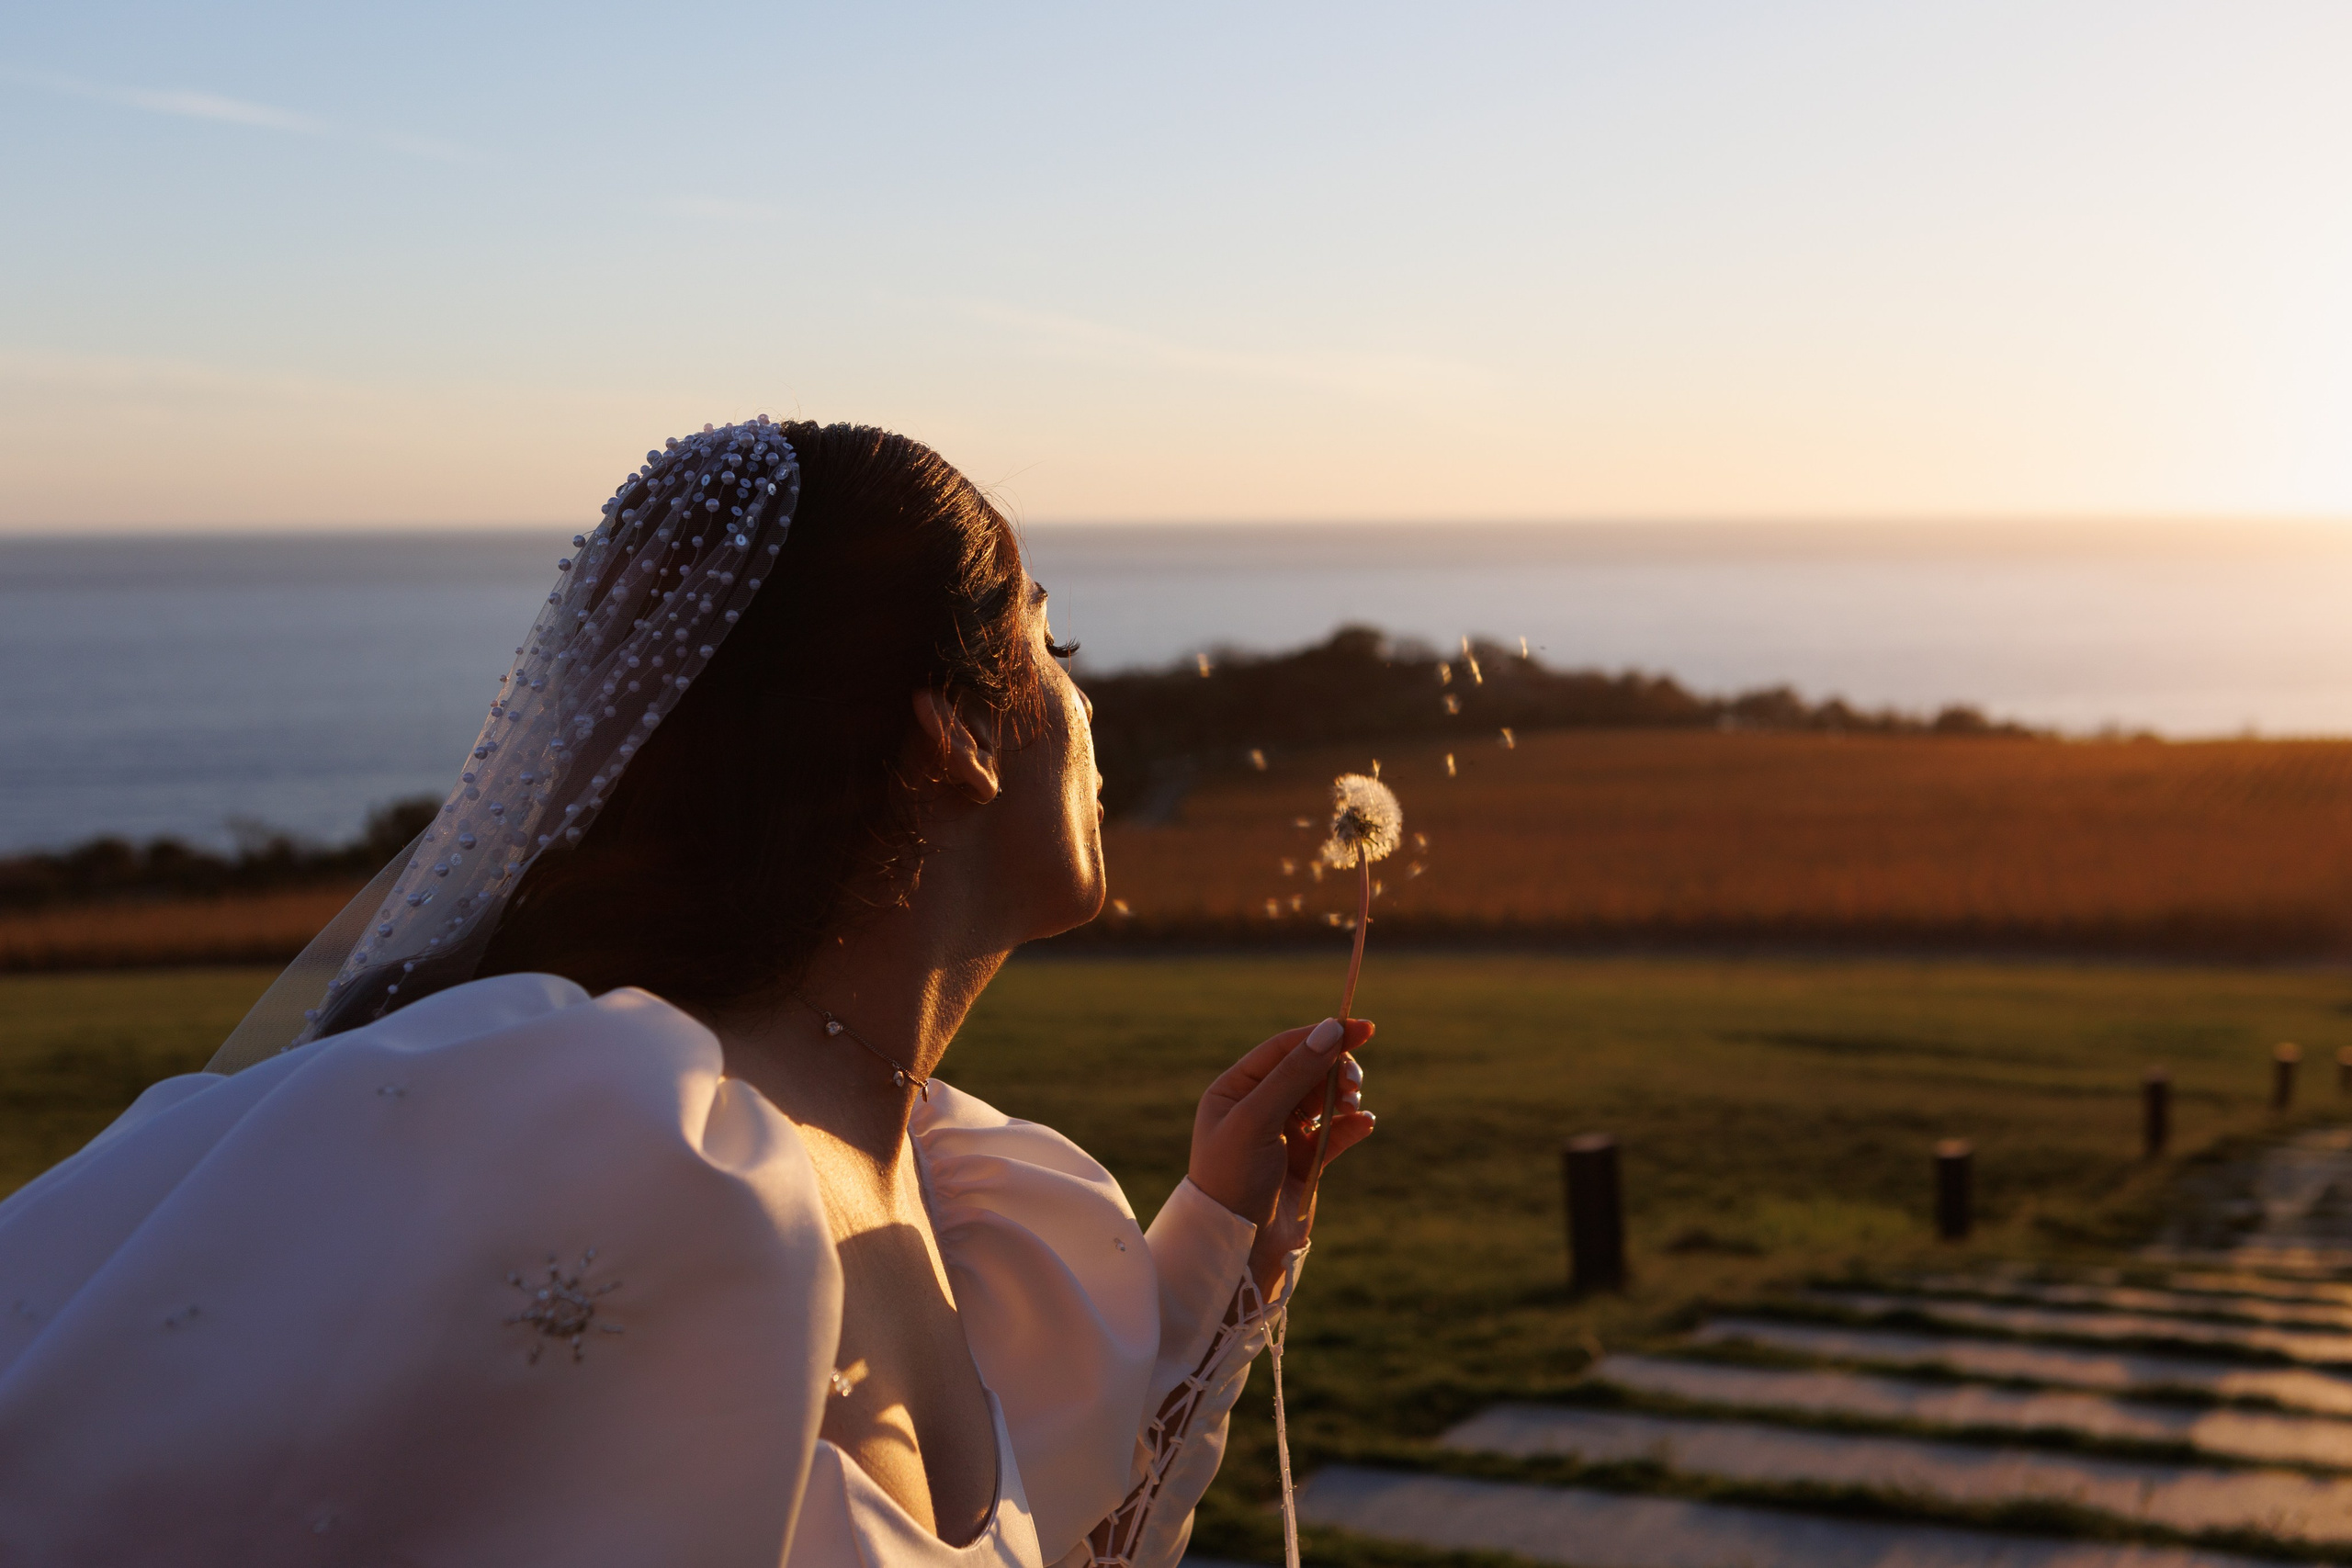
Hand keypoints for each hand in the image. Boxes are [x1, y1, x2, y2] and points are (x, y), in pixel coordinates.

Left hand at [1188, 1017, 1376, 1292]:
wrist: (1239, 1248)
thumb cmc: (1234, 1178)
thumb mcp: (1257, 1119)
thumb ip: (1293, 1074)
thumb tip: (1330, 1030)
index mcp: (1235, 1090)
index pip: (1284, 1049)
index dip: (1323, 1034)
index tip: (1364, 1027)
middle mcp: (1258, 1108)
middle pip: (1309, 1070)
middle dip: (1336, 1069)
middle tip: (1352, 1081)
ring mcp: (1283, 1135)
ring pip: (1325, 1098)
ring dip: (1344, 1096)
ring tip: (1352, 1106)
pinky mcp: (1306, 1161)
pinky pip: (1336, 1132)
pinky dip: (1352, 1125)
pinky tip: (1364, 1123)